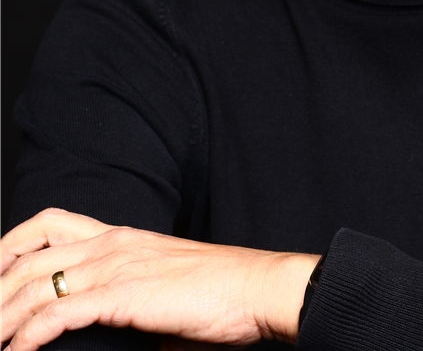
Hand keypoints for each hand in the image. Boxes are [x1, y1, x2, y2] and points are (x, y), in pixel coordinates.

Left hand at [0, 208, 319, 350]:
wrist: (258, 288)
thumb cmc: (220, 293)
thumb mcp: (163, 288)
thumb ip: (128, 304)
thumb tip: (110, 335)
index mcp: (120, 235)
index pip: (48, 224)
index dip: (9, 247)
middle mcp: (112, 242)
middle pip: (28, 254)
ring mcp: (117, 266)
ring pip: (35, 285)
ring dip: (2, 318)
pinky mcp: (125, 295)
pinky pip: (59, 313)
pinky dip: (29, 336)